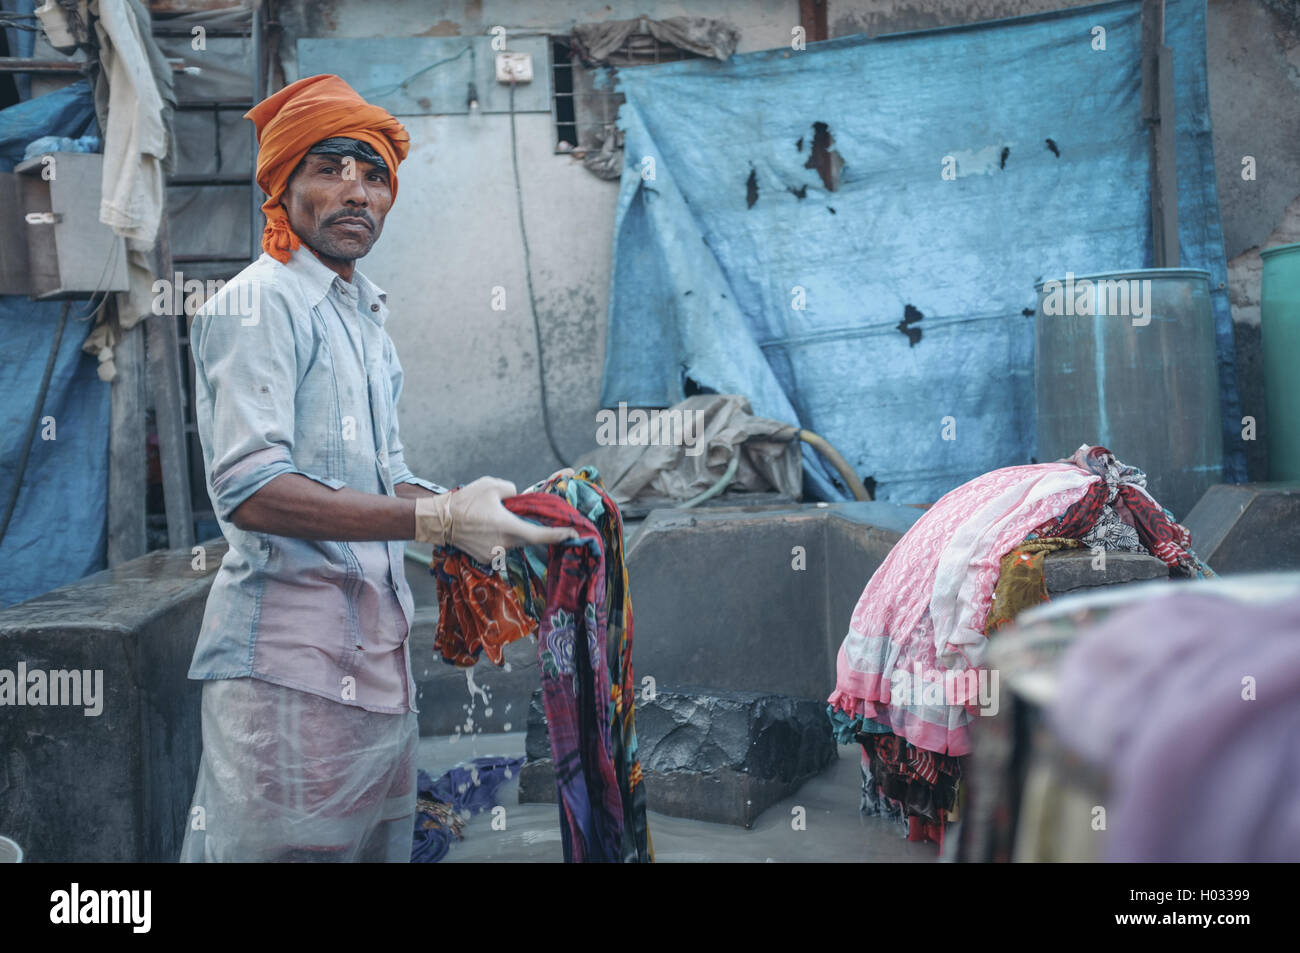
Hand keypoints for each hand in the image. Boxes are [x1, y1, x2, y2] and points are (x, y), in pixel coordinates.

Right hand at [414, 476, 576, 562]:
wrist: (438, 521)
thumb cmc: (465, 501)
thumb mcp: (492, 485)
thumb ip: (512, 490)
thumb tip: (519, 498)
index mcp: (509, 528)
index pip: (540, 535)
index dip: (558, 535)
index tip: (572, 534)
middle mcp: (504, 545)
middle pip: (528, 538)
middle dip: (535, 530)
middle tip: (538, 520)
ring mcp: (494, 555)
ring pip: (514, 542)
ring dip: (514, 532)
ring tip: (497, 519)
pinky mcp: (485, 559)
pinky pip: (501, 547)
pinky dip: (501, 538)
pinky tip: (487, 529)